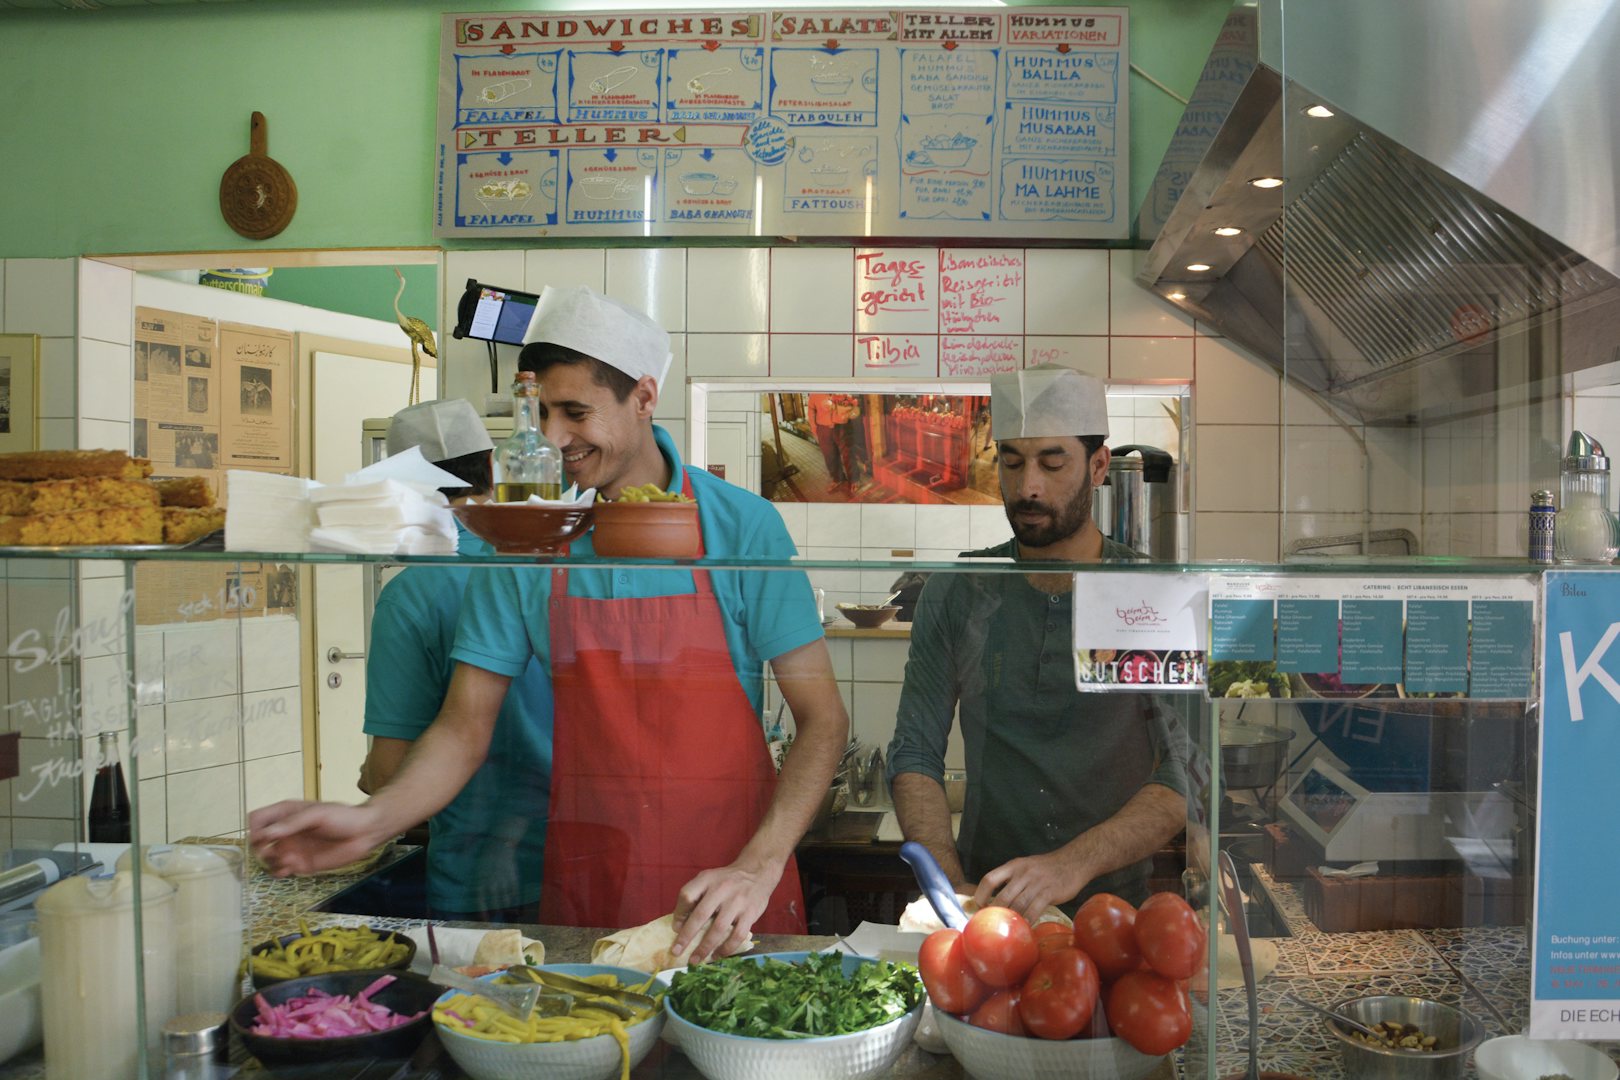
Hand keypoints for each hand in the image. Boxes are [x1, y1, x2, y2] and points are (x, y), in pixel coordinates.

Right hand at [248, 800, 385, 876]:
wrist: (364, 833)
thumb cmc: (343, 817)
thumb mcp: (317, 814)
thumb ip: (292, 823)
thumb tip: (266, 834)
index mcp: (286, 813)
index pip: (257, 819)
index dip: (255, 829)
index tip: (262, 837)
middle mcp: (285, 831)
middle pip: (257, 841)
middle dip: (259, 849)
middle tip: (273, 851)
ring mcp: (292, 848)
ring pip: (266, 858)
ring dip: (270, 862)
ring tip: (289, 859)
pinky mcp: (301, 864)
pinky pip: (280, 871)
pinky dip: (279, 872)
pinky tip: (291, 868)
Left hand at [670, 861, 780, 963]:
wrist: (756, 872)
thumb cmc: (727, 880)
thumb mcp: (709, 879)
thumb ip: (695, 896)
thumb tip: (680, 925)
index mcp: (707, 879)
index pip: (687, 895)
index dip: (679, 914)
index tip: (676, 929)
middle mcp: (721, 889)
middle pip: (700, 915)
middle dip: (686, 937)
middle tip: (676, 951)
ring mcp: (737, 902)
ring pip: (718, 929)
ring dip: (705, 948)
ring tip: (695, 960)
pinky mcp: (750, 913)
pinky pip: (737, 935)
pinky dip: (726, 949)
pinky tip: (717, 955)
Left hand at [972, 851, 1084, 920]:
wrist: (1074, 861)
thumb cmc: (1047, 868)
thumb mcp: (1026, 866)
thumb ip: (1012, 879)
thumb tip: (997, 899)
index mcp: (1014, 866)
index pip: (990, 879)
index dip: (981, 894)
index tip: (980, 906)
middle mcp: (1023, 873)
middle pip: (1003, 896)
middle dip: (997, 912)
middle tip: (994, 923)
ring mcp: (1036, 882)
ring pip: (1018, 905)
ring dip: (1012, 918)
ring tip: (1008, 928)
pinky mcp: (1049, 892)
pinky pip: (1034, 909)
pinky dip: (1028, 920)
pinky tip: (1026, 927)